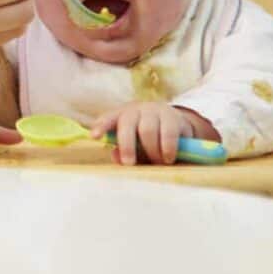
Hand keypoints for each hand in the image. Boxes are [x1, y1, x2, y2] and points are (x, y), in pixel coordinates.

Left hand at [88, 103, 217, 164]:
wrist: (178, 126)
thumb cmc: (149, 140)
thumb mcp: (135, 148)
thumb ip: (124, 152)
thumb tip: (116, 157)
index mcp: (122, 116)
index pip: (108, 119)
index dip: (101, 126)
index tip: (94, 136)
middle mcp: (136, 110)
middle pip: (127, 125)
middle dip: (126, 146)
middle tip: (129, 163)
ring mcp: (154, 111)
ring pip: (147, 130)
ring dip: (151, 150)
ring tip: (157, 162)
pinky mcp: (173, 116)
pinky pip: (168, 133)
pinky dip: (167, 148)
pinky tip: (168, 158)